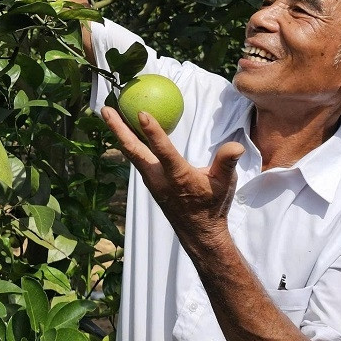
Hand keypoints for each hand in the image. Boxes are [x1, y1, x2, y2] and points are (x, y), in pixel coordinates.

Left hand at [101, 105, 244, 254]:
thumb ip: (227, 163)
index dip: (152, 132)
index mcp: (178, 176)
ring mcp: (151, 180)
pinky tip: (124, 129)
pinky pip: (136, 157)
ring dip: (118, 132)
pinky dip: (128, 141)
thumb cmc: (213, 204)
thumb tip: (235, 146)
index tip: (141, 113)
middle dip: (118, 128)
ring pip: (131, 153)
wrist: (199, 232)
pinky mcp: (149, 180)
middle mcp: (159, 178)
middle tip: (105, 108)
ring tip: (107, 112)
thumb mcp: (225, 184)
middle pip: (133, 149)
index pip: (163, 151)